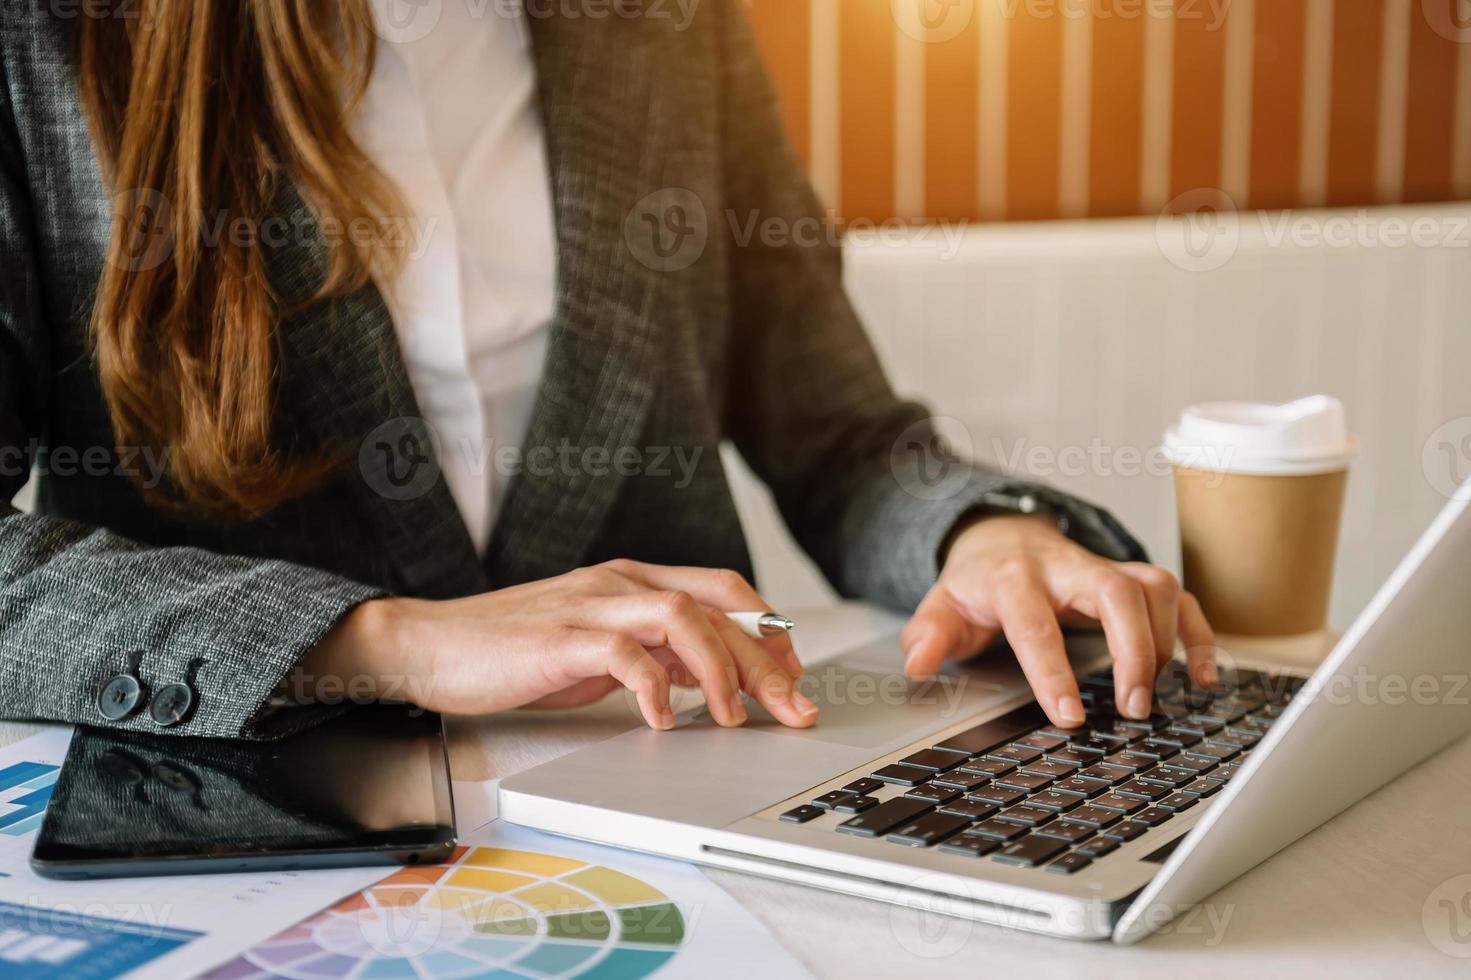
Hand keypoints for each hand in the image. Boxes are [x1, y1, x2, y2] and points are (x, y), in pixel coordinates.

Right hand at [295, 560, 816, 730]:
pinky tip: (662, 720)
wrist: (432, 645)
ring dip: (720, 668)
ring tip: (732, 717)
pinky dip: (654, 687)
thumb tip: (705, 677)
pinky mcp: (561, 638)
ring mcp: (591, 604)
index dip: (766, 628)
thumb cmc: (513, 651)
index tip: (793, 673)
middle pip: (716, 606)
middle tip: (793, 708)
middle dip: (765, 660)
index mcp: (632, 579)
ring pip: (683, 617)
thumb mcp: (598, 648)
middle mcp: (620, 581)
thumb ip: (650, 651)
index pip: (722, 588)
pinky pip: (625, 655)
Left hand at [902, 514, 1215, 726]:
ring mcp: (1105, 569)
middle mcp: (1067, 567)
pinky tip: (1203, 678)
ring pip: (1153, 587)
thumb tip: (918, 664)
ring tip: (1149, 698)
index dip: (1053, 671)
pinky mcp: (1132, 578)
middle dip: (1132, 651)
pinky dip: (1198, 636)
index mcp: (1014, 578)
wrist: (1001, 537)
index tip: (1070, 717)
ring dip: (1163, 643)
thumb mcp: (940, 605)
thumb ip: (928, 635)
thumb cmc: (976, 583)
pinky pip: (1179, 598)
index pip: (1035, 623)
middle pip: (1115, 592)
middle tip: (1133, 709)